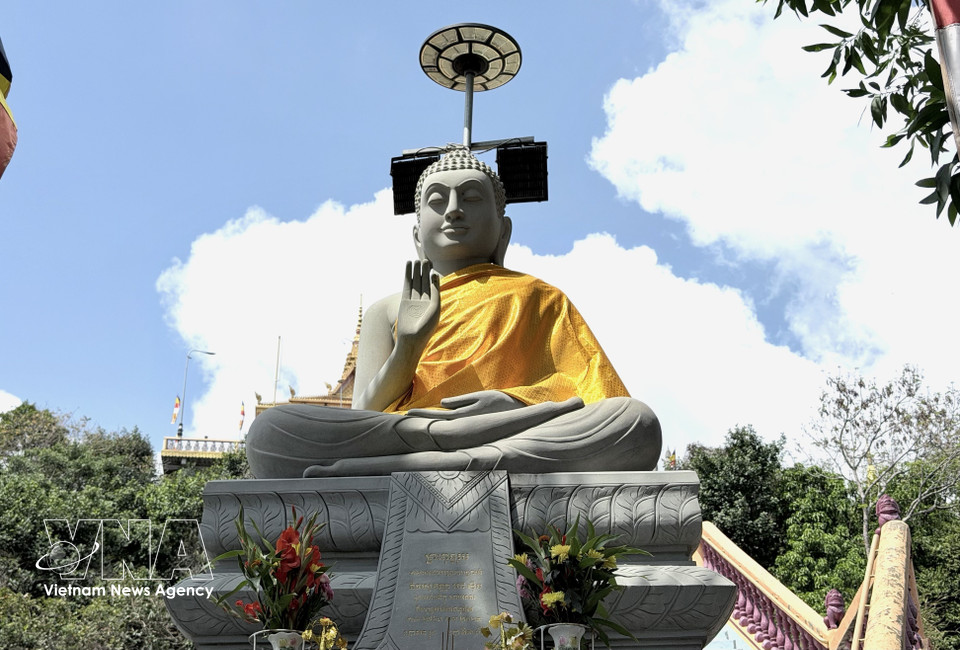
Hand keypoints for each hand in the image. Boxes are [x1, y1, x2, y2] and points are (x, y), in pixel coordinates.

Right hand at [395, 260, 439, 351]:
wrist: (411, 339)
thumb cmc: (426, 327)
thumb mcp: (435, 308)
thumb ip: (435, 292)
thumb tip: (435, 277)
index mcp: (434, 304)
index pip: (434, 287)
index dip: (434, 277)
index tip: (434, 269)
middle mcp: (424, 301)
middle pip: (425, 282)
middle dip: (425, 272)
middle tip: (426, 260)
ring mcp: (414, 301)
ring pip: (416, 282)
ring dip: (416, 272)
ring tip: (416, 260)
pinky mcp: (405, 301)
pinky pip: (407, 285)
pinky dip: (408, 275)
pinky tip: (408, 266)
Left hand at [406, 390, 525, 419]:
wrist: (518, 414)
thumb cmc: (500, 402)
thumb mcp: (480, 397)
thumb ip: (461, 401)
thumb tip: (442, 403)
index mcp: (464, 417)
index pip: (438, 416)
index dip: (422, 415)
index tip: (407, 414)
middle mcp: (464, 425)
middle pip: (438, 423)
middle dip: (421, 421)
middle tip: (403, 419)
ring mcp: (467, 429)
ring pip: (444, 426)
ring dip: (430, 424)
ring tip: (414, 423)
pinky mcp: (471, 429)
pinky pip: (453, 426)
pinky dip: (442, 425)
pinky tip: (433, 425)